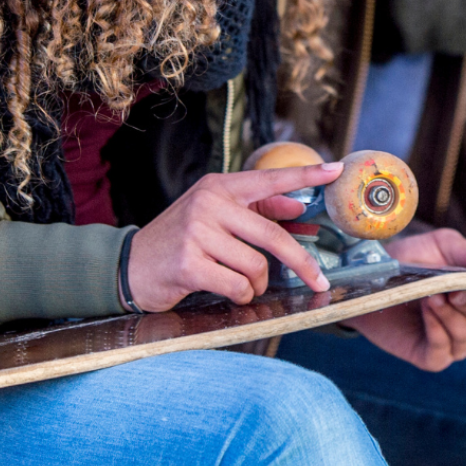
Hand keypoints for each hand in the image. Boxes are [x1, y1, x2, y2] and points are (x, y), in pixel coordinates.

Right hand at [125, 161, 341, 311]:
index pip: (269, 178)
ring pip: (257, 266)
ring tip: (239, 283)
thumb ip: (255, 210)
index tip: (335, 170)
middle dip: (301, 263)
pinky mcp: (190, 264)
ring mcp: (197, 233)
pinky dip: (241, 296)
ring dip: (257, 284)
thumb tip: (296, 205)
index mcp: (219, 187)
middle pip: (273, 235)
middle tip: (318, 280)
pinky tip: (226, 291)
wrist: (131, 265)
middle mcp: (209, 204)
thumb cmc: (180, 240)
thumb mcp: (214, 216)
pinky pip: (238, 286)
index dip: (305, 175)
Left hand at [353, 228, 465, 371]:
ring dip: (451, 317)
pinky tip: (427, 312)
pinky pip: (443, 353)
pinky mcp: (429, 355)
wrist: (372, 275)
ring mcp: (452, 341)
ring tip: (433, 296)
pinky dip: (437, 332)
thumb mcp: (442, 246)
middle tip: (455, 292)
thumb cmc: (413, 258)